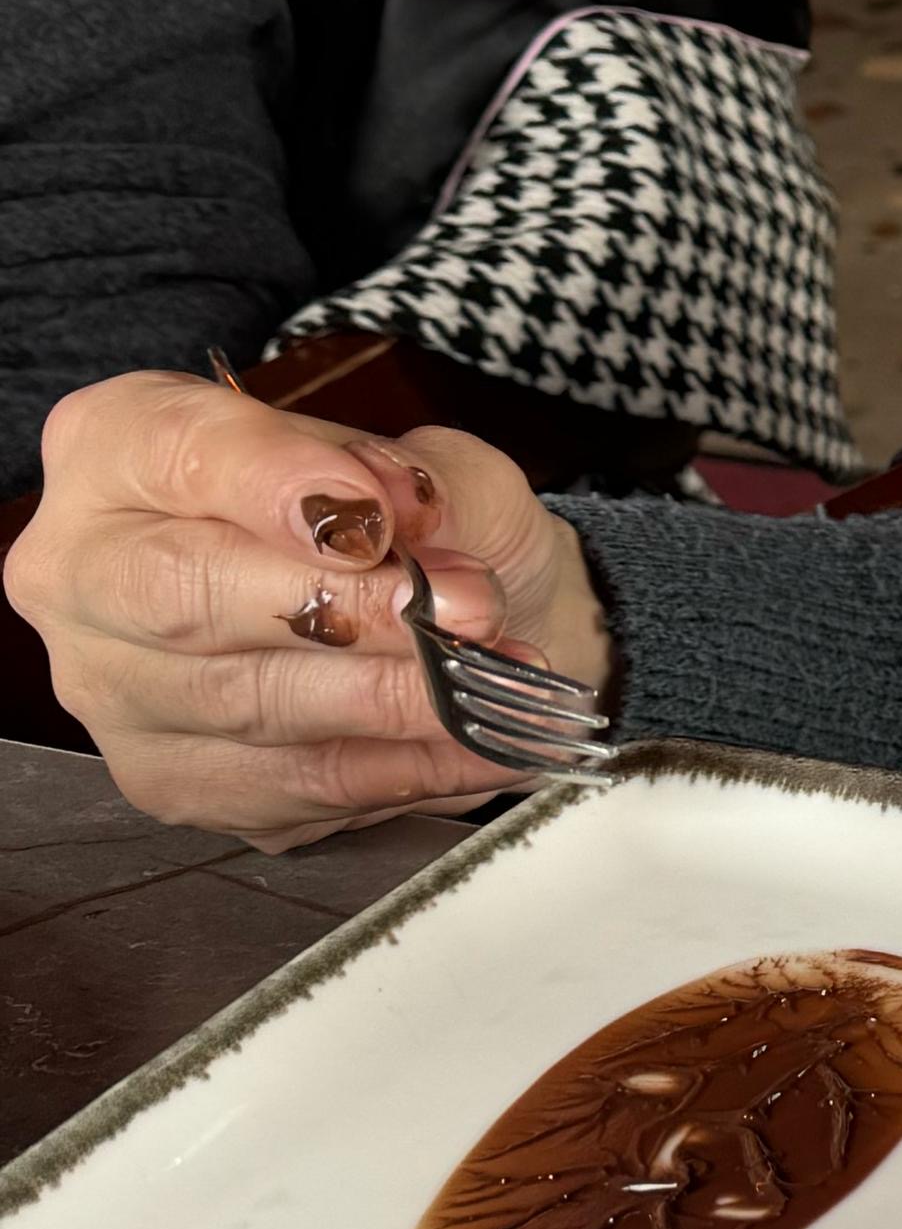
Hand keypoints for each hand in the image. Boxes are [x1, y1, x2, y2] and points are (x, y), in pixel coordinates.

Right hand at [4, 373, 613, 844]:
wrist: (427, 617)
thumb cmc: (402, 524)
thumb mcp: (434, 464)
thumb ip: (423, 480)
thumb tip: (404, 520)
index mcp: (119, 444)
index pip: (174, 452)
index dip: (277, 484)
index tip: (377, 516)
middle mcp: (81, 569)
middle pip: (182, 593)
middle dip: (339, 607)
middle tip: (459, 609)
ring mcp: (112, 687)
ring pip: (244, 702)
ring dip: (390, 695)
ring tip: (494, 674)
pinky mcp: (172, 781)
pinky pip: (291, 784)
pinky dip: (404, 765)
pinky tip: (483, 740)